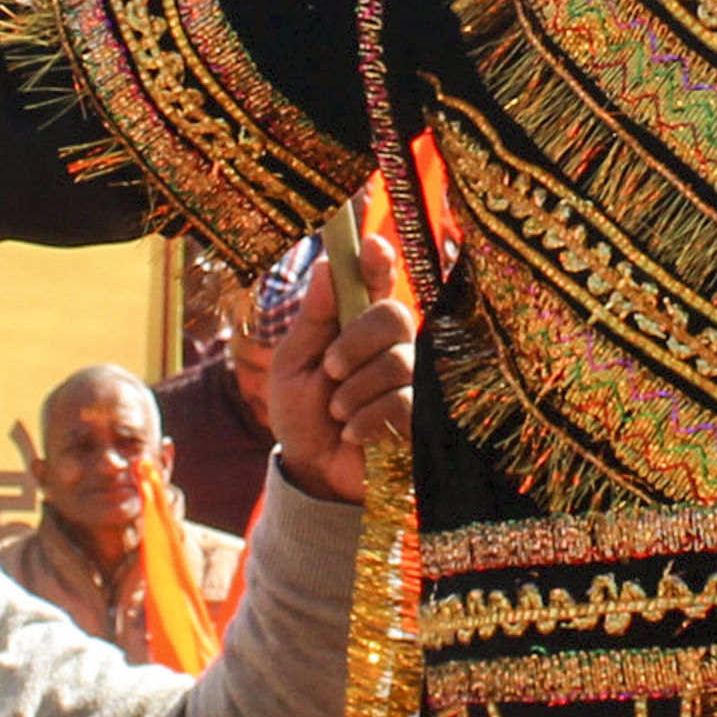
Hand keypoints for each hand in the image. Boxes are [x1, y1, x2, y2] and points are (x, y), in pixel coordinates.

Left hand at [267, 220, 420, 503]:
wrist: (313, 471)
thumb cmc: (303, 413)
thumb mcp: (293, 365)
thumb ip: (313, 319)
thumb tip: (329, 266)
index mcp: (357, 323)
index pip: (378, 279)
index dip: (378, 258)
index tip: (371, 245)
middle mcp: (391, 344)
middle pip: (393, 315)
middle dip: (355, 341)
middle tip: (330, 368)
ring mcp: (412, 379)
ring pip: (397, 362)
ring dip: (354, 390)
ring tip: (336, 413)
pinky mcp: (423, 416)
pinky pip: (403, 402)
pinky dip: (367, 418)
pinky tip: (353, 433)